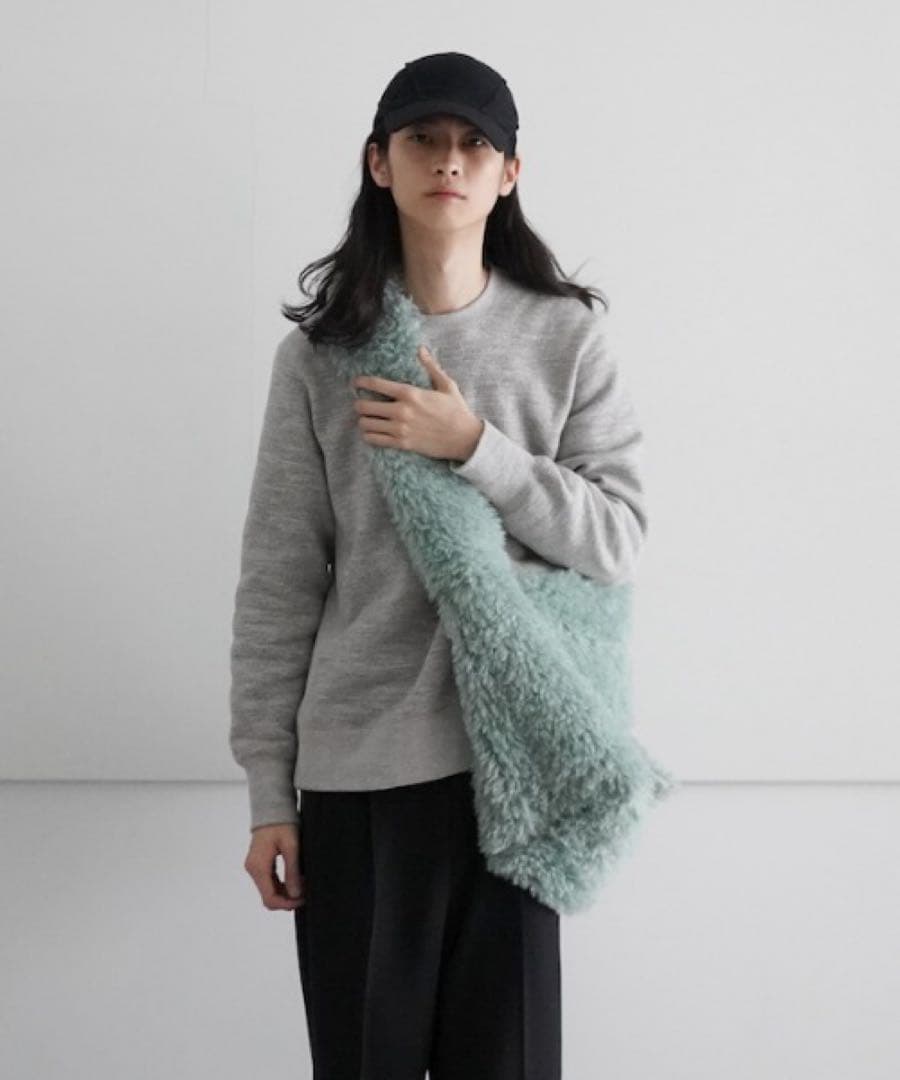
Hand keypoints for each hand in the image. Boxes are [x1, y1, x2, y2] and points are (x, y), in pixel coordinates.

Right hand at [243, 822, 305, 910]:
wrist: (272, 809)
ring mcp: (254, 867)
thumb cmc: (282, 824)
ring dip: (286, 892)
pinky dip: (282, 884)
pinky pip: (270, 881)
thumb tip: (295, 895)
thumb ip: (292, 871)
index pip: (269, 898)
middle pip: (268, 896)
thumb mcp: (291, 847)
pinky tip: (297, 878)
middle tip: (306, 891)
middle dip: (288, 899)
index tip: (303, 899)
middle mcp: (253, 869)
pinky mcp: (259, 864)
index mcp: (258, 867)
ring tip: (304, 883)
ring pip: (269, 890)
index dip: (287, 904)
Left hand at [352, 345, 483, 462]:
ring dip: (363, 421)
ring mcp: (400, 429)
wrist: (465, 438)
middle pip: (365, 406)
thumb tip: (421, 349)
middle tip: (360, 404)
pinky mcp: (402, 444)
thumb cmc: (457, 410)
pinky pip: (374, 440)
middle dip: (359, 404)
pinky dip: (369, 436)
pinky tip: (372, 433)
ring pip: (366, 424)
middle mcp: (401, 410)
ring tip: (366, 419)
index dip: (361, 382)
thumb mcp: (446, 385)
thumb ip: (430, 366)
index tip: (355, 382)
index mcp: (410, 393)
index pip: (376, 384)